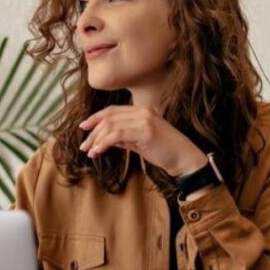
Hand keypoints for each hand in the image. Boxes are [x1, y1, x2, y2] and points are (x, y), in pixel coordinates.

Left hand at [78, 105, 207, 176]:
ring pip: (111, 126)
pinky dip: (104, 143)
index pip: (113, 111)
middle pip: (109, 117)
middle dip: (93, 132)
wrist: (185, 159)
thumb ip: (126, 138)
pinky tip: (98, 152)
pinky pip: (117, 135)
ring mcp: (145, 120)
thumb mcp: (142, 142)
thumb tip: (108, 140)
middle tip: (83, 147)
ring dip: (96, 140)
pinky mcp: (145, 131)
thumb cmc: (165, 152)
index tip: (83, 127)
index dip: (96, 118)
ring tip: (90, 152)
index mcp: (142, 111)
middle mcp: (143, 111)